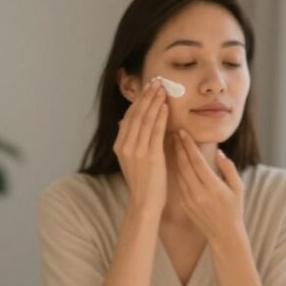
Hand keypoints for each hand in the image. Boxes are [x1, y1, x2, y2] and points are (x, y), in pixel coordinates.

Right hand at [114, 79, 168, 214]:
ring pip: (146, 120)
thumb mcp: (130, 160)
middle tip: (156, 82)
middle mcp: (125, 146)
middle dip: (146, 97)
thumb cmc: (142, 182)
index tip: (147, 88)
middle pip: (136, 115)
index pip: (129, 117)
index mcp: (119, 146)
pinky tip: (165, 107)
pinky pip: (156, 132)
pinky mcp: (150, 156)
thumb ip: (128, 141)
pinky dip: (161, 117)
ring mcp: (137, 151)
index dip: (138, 101)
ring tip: (162, 89)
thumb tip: (123, 123)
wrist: (144, 203)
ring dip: (154, 102)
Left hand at [174, 128, 244, 243]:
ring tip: (172, 142)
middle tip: (174, 132)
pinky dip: (175, 169)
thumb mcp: (238, 188)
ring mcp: (189, 200)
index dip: (188, 145)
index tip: (183, 132)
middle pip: (184, 165)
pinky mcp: (184, 204)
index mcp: (213, 187)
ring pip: (178, 173)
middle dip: (178, 147)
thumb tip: (219, 152)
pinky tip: (174, 159)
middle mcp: (199, 193)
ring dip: (174, 156)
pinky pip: (178, 182)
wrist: (224, 235)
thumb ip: (229, 169)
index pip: (197, 161)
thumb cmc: (234, 209)